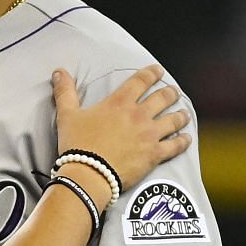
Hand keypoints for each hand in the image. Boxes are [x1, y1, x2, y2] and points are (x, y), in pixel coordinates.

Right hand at [52, 65, 192, 198]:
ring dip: (180, 115)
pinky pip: (175, 146)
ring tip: (184, 113)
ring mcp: (149, 134)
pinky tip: (186, 138)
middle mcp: (139, 115)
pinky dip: (183, 141)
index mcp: (119, 103)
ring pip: (173, 120)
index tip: (158, 70)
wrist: (88, 174)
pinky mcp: (154, 154)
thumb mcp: (67, 115)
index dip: (152, 73)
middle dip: (170, 93)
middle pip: (162, 98)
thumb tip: (59, 71)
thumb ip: (65, 91)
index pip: (141, 81)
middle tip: (173, 92)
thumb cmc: (77, 145)